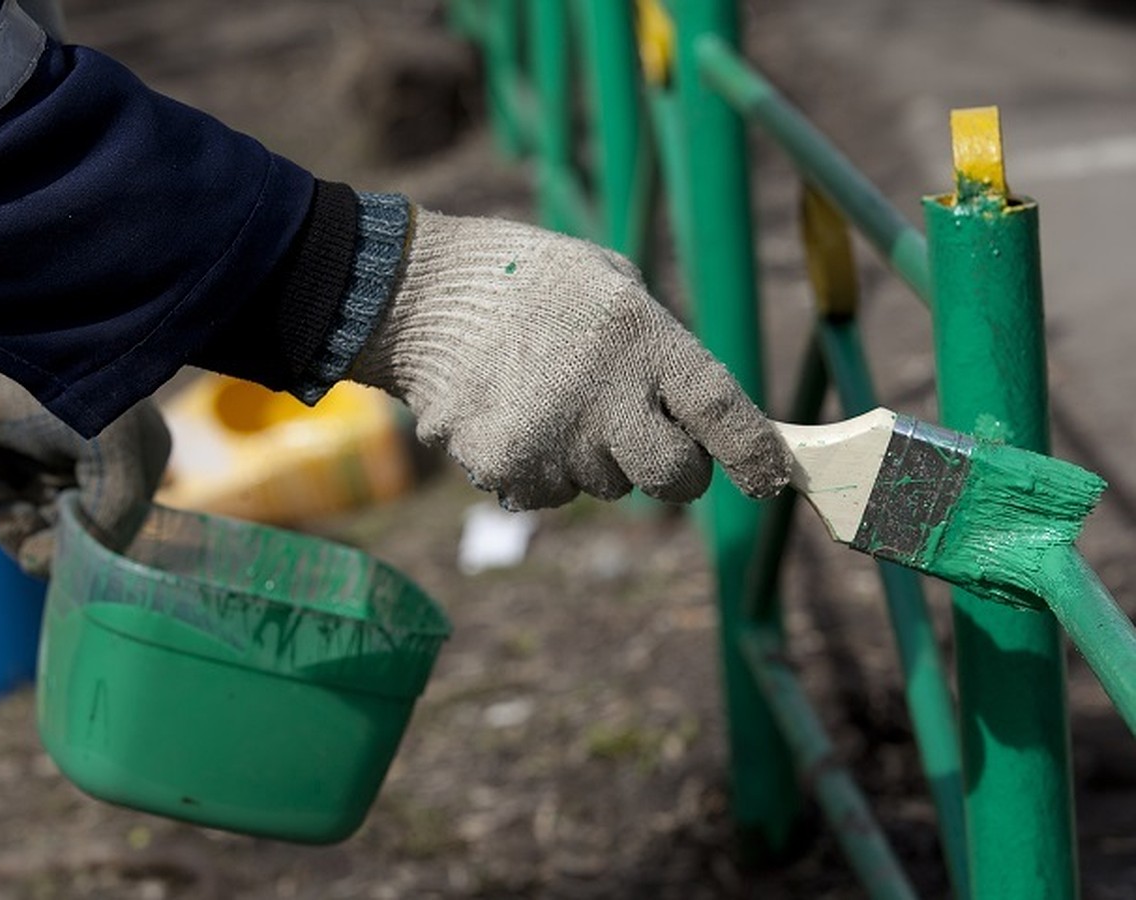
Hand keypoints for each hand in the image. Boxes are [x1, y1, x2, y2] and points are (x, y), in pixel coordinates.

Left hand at [0, 345, 170, 577]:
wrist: (5, 329)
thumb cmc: (68, 382)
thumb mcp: (113, 449)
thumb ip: (111, 514)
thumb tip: (60, 563)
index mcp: (138, 471)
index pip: (108, 541)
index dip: (66, 550)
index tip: (33, 536)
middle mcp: (101, 475)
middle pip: (62, 537)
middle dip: (24, 530)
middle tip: (2, 507)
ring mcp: (56, 466)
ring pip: (26, 524)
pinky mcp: (15, 456)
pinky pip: (0, 501)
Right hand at [351, 208, 790, 509]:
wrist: (418, 293)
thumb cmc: (527, 280)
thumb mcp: (611, 282)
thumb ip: (661, 346)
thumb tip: (702, 416)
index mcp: (641, 337)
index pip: (721, 409)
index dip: (753, 452)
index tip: (770, 479)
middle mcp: (605, 396)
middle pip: (674, 476)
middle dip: (673, 467)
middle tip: (643, 433)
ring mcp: (554, 439)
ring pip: (607, 485)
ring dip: (594, 456)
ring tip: (551, 398)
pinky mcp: (509, 469)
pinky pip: (551, 493)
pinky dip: (542, 469)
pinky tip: (517, 418)